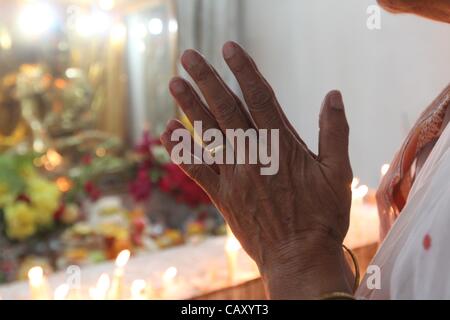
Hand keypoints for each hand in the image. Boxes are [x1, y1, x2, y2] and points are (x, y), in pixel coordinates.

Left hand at [161, 41, 353, 298]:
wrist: (299, 259)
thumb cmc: (323, 217)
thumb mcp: (339, 173)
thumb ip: (335, 132)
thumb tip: (334, 94)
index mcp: (282, 145)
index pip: (259, 97)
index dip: (243, 70)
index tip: (229, 48)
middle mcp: (253, 155)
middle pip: (226, 108)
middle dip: (206, 79)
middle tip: (188, 56)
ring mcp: (235, 175)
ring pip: (208, 134)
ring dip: (189, 107)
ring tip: (173, 84)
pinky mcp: (223, 196)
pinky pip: (197, 169)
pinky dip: (181, 151)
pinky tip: (168, 132)